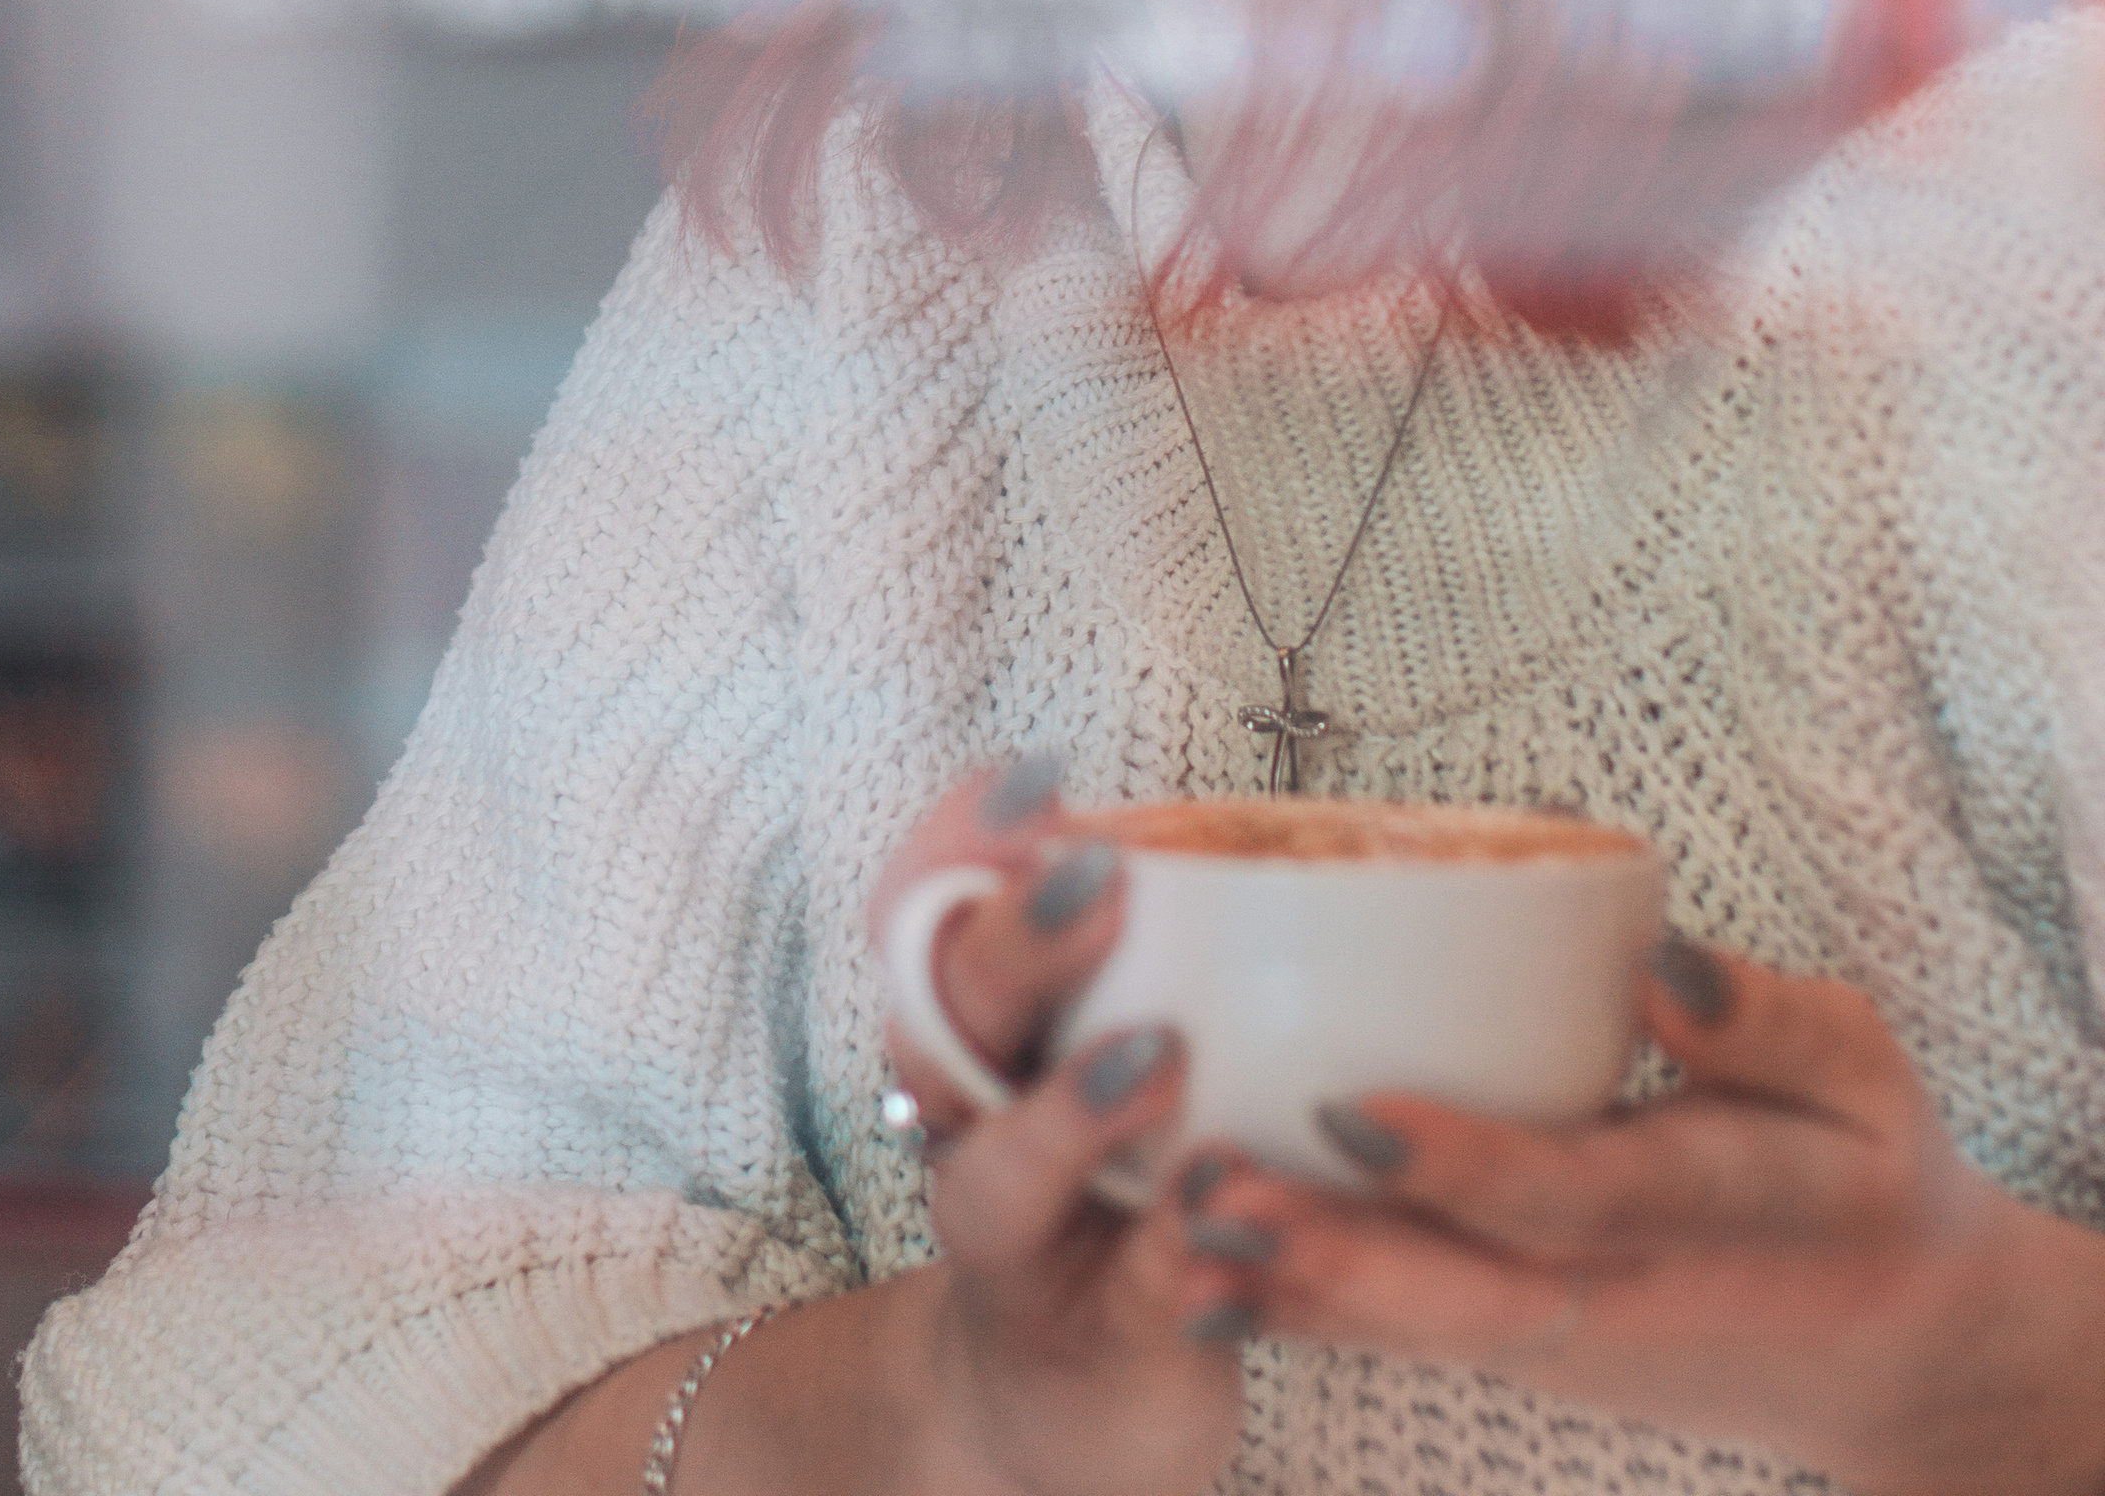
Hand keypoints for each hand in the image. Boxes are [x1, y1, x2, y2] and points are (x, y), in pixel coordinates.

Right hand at [872, 760, 1275, 1495]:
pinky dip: (1168, 1258)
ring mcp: (1015, 1241)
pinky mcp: (1090, 1346)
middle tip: (1100, 879)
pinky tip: (1224, 1213)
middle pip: (949, 1014)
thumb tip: (1252, 810)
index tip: (1038, 779)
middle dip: (1018, 940)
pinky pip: (1119, 1300)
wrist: (1076, 1397)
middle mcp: (967, 1120)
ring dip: (1070, 1109)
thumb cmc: (1117, 1177)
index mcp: (976, 1023)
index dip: (960, 840)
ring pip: (999, 1171)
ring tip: (1157, 1056)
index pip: (923, 907)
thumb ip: (1151, 941)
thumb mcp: (1111, 1038)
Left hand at [1198, 934, 2104, 1495]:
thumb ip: (1771, 1025)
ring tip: (1167, 1221)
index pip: (1574, 1197)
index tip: (1353, 1114)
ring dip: (1287, 1280)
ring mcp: (1557, 1338)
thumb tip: (1664, 968)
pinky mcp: (1517, 1340)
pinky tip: (1191, 1262)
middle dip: (1325, 1252)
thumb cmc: (1868, 1173)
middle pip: (1455, 1290)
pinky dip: (1300, 1301)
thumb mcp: (1864, 1078)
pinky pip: (1401, 1328)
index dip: (1463, 1163)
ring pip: (1409, 1323)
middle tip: (1201, 1194)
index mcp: (1710, 1219)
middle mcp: (1614, 1294)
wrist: (1893, 1344)